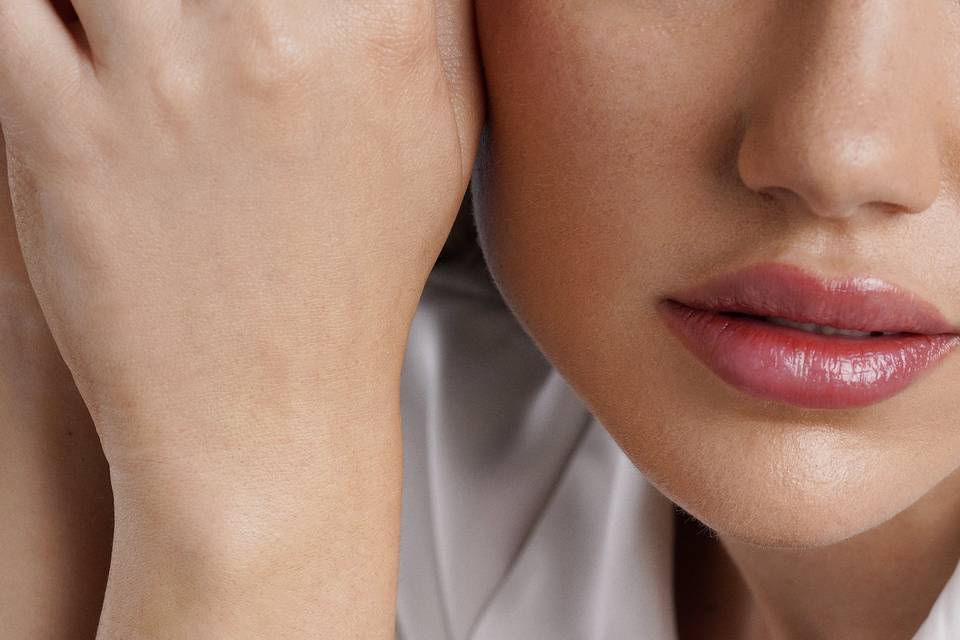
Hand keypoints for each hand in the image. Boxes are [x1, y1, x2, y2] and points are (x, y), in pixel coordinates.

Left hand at [0, 2, 483, 635]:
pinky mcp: (57, 130)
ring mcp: (163, 79)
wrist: (263, 415)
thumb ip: (431, 12)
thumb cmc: (349, 278)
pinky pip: (11, 4)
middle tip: (190, 14)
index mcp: (385, 30)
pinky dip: (32, 10)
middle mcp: (279, 34)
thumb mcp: (440, 134)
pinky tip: (67, 31)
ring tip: (142, 26)